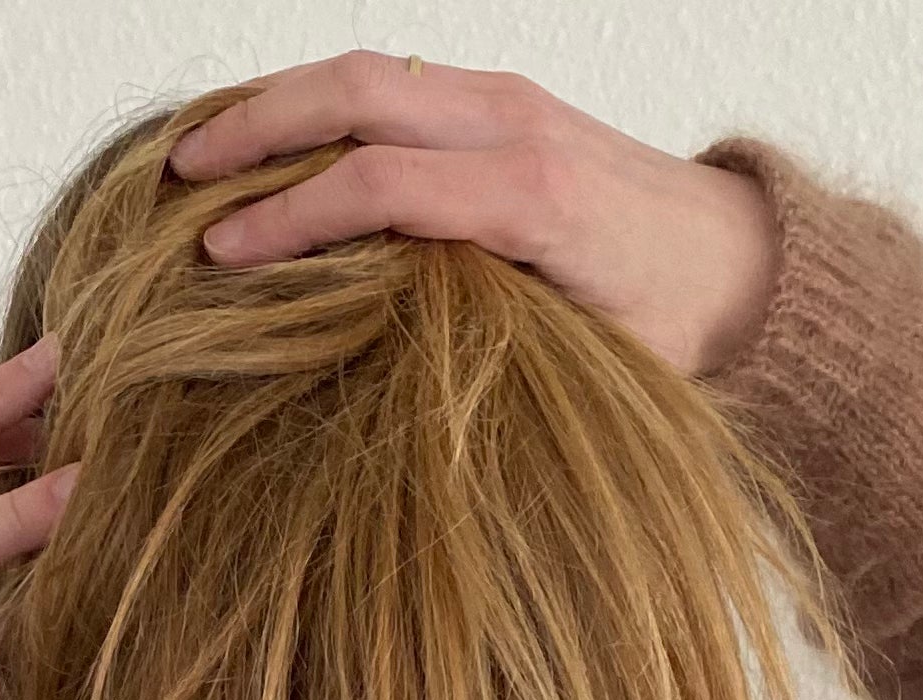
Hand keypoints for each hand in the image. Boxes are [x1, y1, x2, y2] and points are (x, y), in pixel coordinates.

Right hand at [166, 53, 777, 382]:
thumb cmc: (667, 332)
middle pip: (362, 93)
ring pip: (370, 71)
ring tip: (199, 149)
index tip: (221, 256)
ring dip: (277, 102)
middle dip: (260, 130)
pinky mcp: (500, 99)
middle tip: (180, 179)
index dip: (291, 218)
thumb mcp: (590, 372)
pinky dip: (319, 102)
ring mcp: (508, 99)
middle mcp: (518, 126)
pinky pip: (393, 82)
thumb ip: (501, 369)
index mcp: (535, 198)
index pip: (382, 183)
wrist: (742, 261)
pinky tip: (266, 140)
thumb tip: (392, 405)